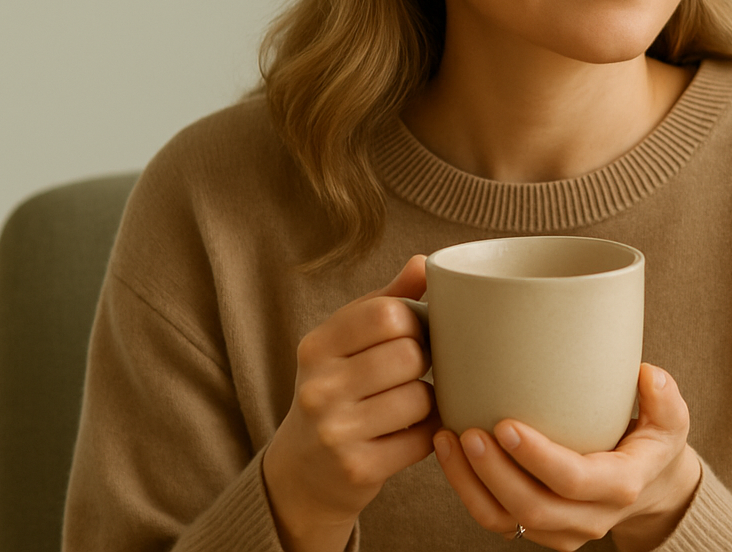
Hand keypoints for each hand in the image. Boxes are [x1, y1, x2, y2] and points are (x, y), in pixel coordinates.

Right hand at [262, 256, 436, 551]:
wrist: (304, 470)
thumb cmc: (338, 391)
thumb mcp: (347, 343)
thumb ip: (386, 301)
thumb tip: (423, 262)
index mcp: (316, 346)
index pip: (388, 313)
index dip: (415, 321)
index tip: (413, 334)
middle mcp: (318, 387)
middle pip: (409, 355)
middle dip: (424, 362)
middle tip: (415, 371)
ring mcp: (334, 431)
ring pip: (419, 397)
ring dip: (427, 401)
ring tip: (410, 403)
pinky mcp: (357, 469)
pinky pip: (422, 439)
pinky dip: (427, 433)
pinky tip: (410, 431)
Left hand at [432, 363, 702, 551]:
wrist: (651, 487)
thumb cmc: (654, 441)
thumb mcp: (671, 419)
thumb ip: (664, 398)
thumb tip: (647, 374)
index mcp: (621, 486)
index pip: (573, 480)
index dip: (537, 457)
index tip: (506, 424)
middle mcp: (590, 517)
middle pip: (532, 507)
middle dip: (493, 474)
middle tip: (466, 432)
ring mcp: (562, 530)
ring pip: (506, 521)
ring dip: (471, 485)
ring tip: (447, 440)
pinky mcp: (539, 531)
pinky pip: (497, 520)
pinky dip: (469, 492)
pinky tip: (450, 455)